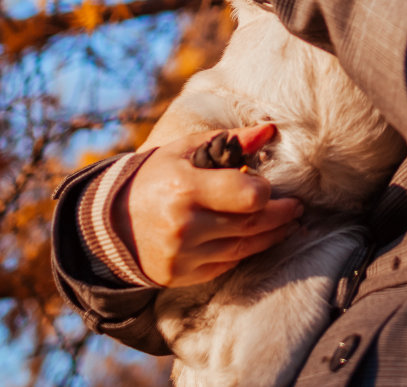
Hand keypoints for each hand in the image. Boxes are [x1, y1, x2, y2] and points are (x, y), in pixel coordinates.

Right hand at [114, 122, 303, 286]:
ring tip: (289, 221)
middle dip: (281, 214)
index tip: (269, 184)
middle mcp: (185, 225)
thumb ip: (229, 141)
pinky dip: (248, 250)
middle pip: (252, 223)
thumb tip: (269, 131)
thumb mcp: (184, 150)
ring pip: (245, 247)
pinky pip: (228, 263)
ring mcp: (184, 254)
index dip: (266, 190)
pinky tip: (262, 238)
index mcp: (185, 187)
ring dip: (273, 234)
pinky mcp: (183, 275)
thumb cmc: (154, 177)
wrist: (109, 222)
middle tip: (297, 205)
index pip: (248, 194)